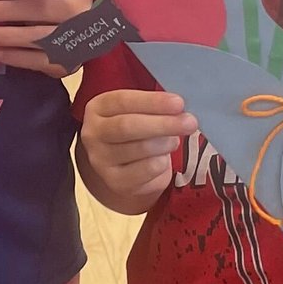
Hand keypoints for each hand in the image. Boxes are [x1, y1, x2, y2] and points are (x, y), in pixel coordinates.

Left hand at [0, 0, 92, 75]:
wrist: (85, 36)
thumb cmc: (58, 4)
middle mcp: (80, 11)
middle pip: (39, 8)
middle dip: (5, 11)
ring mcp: (77, 39)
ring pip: (40, 36)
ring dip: (8, 35)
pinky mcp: (69, 62)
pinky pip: (39, 60)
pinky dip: (15, 57)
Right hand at [80, 89, 195, 207]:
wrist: (125, 163)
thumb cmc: (135, 129)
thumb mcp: (138, 111)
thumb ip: (153, 106)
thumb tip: (180, 108)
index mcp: (98, 108)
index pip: (123, 101)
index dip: (153, 102)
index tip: (179, 103)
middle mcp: (93, 134)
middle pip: (127, 126)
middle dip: (162, 124)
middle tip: (190, 122)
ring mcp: (101, 160)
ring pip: (139, 149)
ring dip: (165, 143)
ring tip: (175, 140)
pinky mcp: (115, 182)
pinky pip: (146, 170)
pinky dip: (162, 163)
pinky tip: (163, 158)